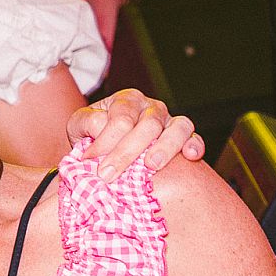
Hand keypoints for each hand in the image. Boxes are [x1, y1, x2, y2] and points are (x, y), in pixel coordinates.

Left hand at [66, 88, 204, 181]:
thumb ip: (86, 123)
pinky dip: (195, 145)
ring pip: (177, 127)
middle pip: (147, 125)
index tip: (89, 160)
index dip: (105, 141)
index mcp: (127, 100)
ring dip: (165, 146)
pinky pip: (194, 137)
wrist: (106, 148)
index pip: (120, 119)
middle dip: (126, 152)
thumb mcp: (80, 125)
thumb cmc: (93, 135)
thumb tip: (100, 128)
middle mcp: (151, 107)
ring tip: (151, 166)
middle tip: (108, 175)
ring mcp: (169, 121)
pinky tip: (191, 156)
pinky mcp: (183, 137)